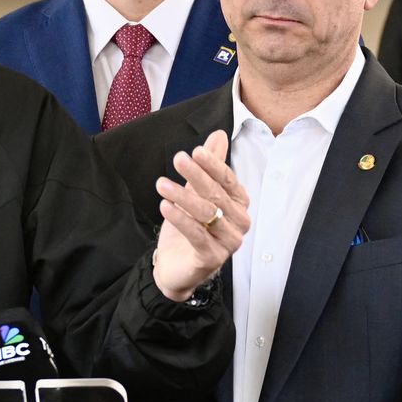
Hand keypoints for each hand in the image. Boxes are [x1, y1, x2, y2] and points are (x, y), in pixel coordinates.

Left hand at [153, 129, 248, 300]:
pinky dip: (180, 219)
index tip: (194, 151)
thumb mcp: (196, 192)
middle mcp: (239, 222)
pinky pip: (196, 234)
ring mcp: (229, 242)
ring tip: (161, 184)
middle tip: (177, 160)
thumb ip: (209, 167)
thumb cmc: (190, 226)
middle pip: (216, 194)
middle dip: (196, 176)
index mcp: (239, 204)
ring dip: (182, 196)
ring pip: (206, 214)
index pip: (228, 180)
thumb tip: (218, 135)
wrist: (176, 266)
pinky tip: (164, 206)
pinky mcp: (212, 257)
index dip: (212, 165)